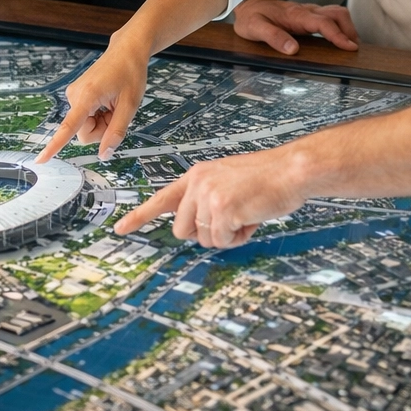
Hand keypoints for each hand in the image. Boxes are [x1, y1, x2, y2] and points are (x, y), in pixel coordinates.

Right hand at [37, 34, 149, 162]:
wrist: (126, 51)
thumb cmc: (130, 73)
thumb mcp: (130, 105)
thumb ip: (116, 132)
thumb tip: (104, 155)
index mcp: (87, 96)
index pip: (69, 127)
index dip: (54, 145)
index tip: (40, 159)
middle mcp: (74, 95)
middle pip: (83, 133)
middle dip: (101, 130)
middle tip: (116, 113)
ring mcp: (73, 95)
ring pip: (84, 127)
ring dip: (101, 122)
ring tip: (113, 104)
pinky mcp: (76, 96)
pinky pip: (84, 118)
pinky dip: (98, 115)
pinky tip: (107, 102)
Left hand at [114, 144, 306, 247]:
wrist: (291, 170)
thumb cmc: (266, 179)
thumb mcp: (227, 183)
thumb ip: (206, 201)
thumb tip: (194, 230)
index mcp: (196, 176)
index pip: (161, 199)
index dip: (139, 217)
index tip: (119, 229)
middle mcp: (197, 183)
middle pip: (182, 231)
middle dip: (204, 234)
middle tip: (231, 220)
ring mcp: (208, 196)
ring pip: (204, 239)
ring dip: (226, 235)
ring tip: (246, 213)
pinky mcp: (222, 209)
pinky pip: (223, 240)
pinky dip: (239, 236)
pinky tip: (252, 217)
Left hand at [233, 0, 358, 52]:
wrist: (248, 2)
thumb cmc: (251, 16)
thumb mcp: (255, 28)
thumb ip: (273, 37)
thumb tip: (293, 49)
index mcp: (296, 15)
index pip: (323, 22)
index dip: (338, 34)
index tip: (349, 46)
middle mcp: (306, 11)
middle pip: (337, 13)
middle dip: (350, 30)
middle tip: (354, 49)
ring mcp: (309, 12)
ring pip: (337, 13)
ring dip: (348, 27)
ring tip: (352, 45)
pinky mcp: (309, 15)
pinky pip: (331, 17)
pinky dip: (341, 26)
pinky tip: (341, 38)